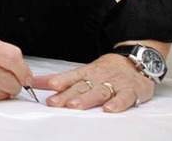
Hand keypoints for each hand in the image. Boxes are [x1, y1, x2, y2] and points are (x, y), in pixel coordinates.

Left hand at [33, 53, 151, 112]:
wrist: (135, 62)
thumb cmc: (105, 70)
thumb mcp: (82, 72)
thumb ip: (60, 79)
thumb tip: (35, 82)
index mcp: (86, 73)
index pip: (71, 77)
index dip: (60, 81)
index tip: (48, 86)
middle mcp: (98, 78)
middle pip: (82, 87)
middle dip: (67, 94)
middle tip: (55, 102)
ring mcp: (115, 84)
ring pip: (99, 91)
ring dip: (86, 99)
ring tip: (74, 105)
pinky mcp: (131, 91)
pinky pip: (125, 97)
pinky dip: (118, 103)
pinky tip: (109, 109)